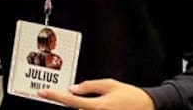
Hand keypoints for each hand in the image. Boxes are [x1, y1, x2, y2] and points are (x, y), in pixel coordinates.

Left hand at [38, 79, 154, 109]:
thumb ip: (90, 86)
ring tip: (99, 100)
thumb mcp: (110, 84)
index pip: (70, 100)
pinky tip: (92, 104)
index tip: (43, 92)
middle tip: (69, 94)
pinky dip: (86, 109)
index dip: (54, 96)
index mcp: (98, 105)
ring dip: (80, 106)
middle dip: (69, 102)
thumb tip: (73, 89)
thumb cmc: (130, 95)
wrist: (149, 107)